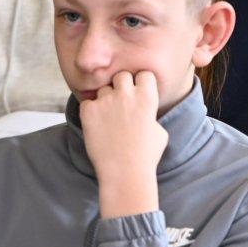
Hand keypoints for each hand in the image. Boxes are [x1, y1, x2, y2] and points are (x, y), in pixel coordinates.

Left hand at [80, 70, 166, 217]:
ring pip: (103, 89)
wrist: (125, 173)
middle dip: (121, 86)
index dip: (141, 83)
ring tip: (109, 119)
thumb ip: (151, 115)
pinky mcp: (89, 111)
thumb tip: (145, 112)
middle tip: (121, 103)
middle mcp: (126, 94)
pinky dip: (90, 111)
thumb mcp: (159, 132)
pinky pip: (87, 103)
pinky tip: (97, 126)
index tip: (138, 93)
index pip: (144, 74)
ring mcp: (106, 101)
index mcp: (147, 97)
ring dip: (105, 99)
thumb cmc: (146, 156)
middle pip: (121, 75)